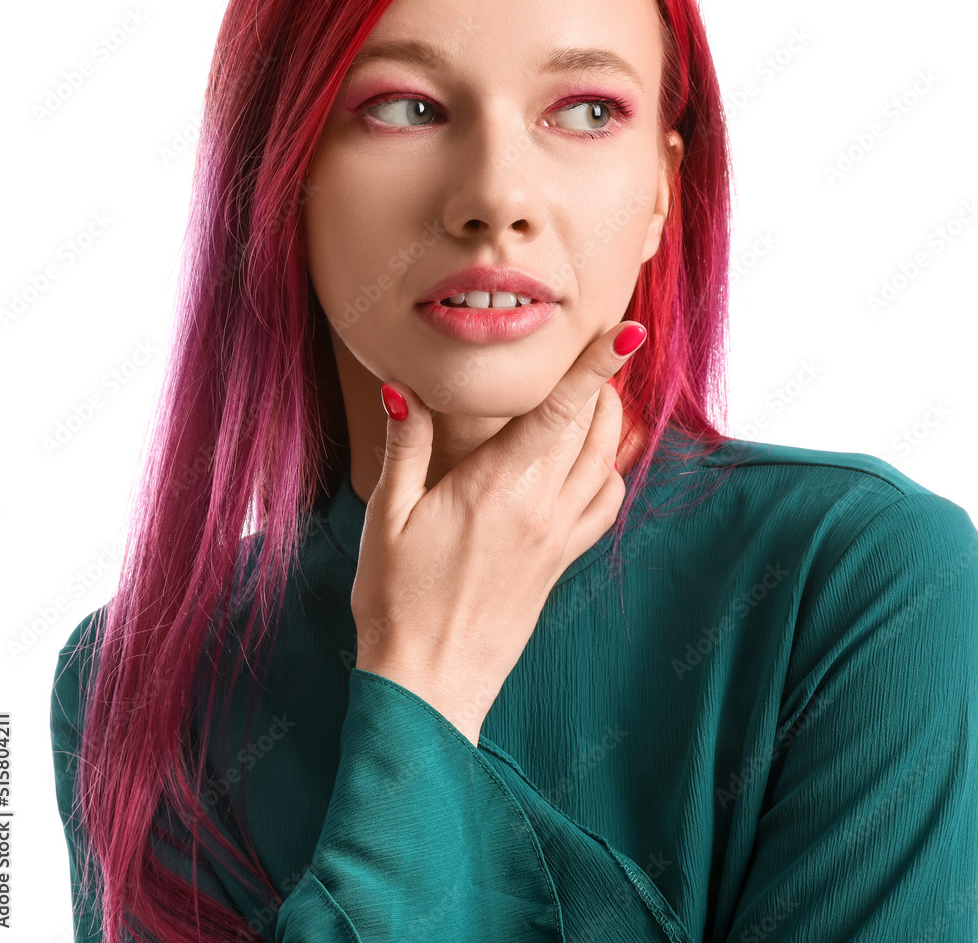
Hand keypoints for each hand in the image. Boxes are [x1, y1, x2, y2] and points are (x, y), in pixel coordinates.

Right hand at [350, 321, 647, 745]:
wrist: (429, 681)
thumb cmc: (397, 600)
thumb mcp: (385, 517)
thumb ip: (405, 445)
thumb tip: (404, 388)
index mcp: (498, 486)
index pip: (561, 410)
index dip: (596, 366)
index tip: (627, 332)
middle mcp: (541, 506)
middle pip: (593, 429)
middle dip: (602, 384)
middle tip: (598, 352)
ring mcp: (558, 537)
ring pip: (607, 463)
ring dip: (610, 424)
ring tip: (596, 398)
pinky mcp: (561, 562)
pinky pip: (604, 507)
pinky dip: (611, 473)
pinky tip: (594, 462)